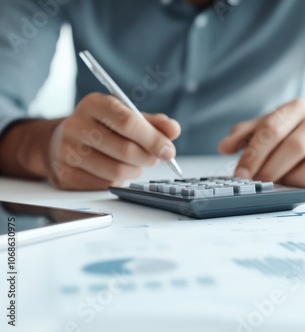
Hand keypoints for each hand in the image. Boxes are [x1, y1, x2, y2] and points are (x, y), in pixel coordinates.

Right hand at [45, 93, 180, 189]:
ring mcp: (67, 151)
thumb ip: (153, 123)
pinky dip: (118, 180)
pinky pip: (104, 184)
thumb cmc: (103, 128)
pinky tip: (115, 171)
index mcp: (94, 104)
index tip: (169, 150)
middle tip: (155, 158)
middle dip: (148, 158)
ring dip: (135, 171)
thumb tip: (173, 130)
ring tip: (134, 164)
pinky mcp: (65, 174)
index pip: (129, 122)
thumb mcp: (127, 117)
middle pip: (125, 150)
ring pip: (116, 171)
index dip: (154, 139)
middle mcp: (76, 125)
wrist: (62, 141)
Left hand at [219, 99, 304, 187]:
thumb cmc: (299, 133)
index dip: (254, 154)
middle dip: (272, 169)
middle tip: (259, 183)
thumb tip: (225, 147)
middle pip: (294, 146)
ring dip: (294, 179)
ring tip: (283, 183)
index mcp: (297, 108)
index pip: (272, 129)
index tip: (241, 173)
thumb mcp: (272, 128)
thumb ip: (247, 135)